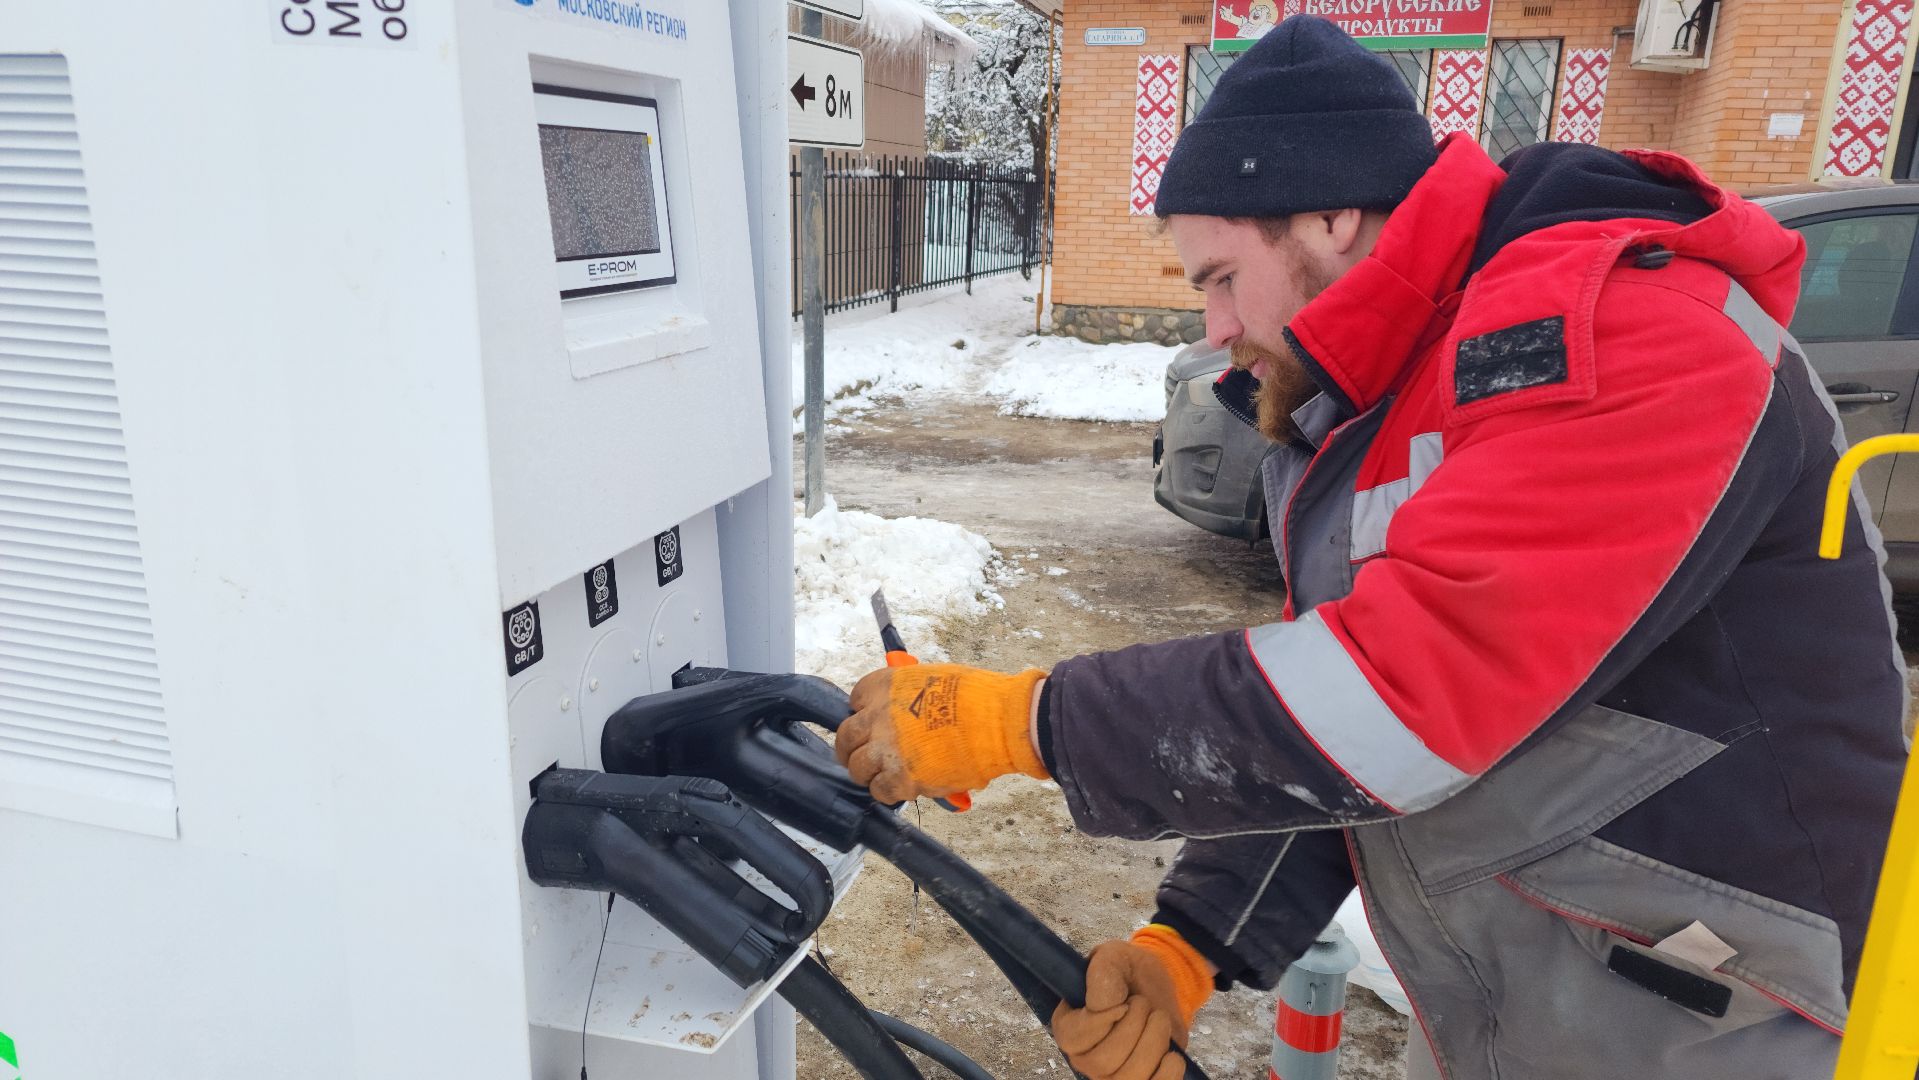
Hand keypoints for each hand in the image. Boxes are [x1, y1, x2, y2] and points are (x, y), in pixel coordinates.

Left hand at [834, 664, 1047, 803]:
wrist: (998, 721)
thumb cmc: (977, 696)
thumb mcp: (934, 679)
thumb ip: (910, 696)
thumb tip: (907, 713)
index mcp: (885, 685)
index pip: (855, 700)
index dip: (862, 714)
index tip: (871, 723)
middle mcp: (877, 716)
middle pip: (846, 738)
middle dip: (851, 748)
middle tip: (861, 756)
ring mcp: (886, 749)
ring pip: (858, 768)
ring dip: (868, 773)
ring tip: (884, 775)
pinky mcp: (901, 778)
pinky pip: (879, 791)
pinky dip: (888, 792)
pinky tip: (902, 787)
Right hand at [1051, 939, 1193, 1079]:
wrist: (1158, 984)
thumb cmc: (1128, 972)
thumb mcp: (1113, 957)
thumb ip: (1102, 973)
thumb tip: (1101, 1006)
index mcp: (1069, 1026)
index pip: (1073, 1038)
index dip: (1101, 1022)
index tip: (1123, 1004)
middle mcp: (1086, 1057)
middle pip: (1104, 1061)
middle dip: (1133, 1026)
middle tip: (1142, 1003)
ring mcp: (1113, 1075)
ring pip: (1130, 1077)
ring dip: (1154, 1042)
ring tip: (1158, 1019)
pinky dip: (1169, 1070)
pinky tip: (1171, 1052)